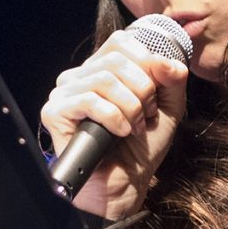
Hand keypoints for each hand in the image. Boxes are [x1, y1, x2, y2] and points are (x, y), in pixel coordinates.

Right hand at [39, 30, 190, 217]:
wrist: (125, 186)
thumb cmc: (141, 148)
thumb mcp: (167, 108)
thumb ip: (172, 79)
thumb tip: (168, 61)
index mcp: (101, 70)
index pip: (121, 42)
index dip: (146, 62)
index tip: (155, 94)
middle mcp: (79, 77)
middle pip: (116, 60)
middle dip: (143, 89)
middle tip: (146, 116)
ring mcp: (64, 94)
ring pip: (105, 79)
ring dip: (130, 106)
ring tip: (134, 127)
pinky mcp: (55, 113)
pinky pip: (89, 100)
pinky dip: (114, 117)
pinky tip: (120, 133)